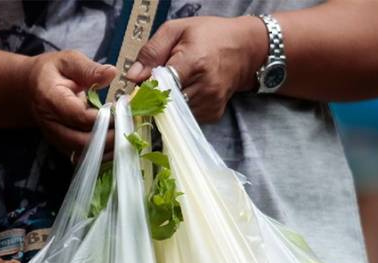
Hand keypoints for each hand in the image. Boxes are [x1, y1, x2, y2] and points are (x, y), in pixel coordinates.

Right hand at [24, 50, 116, 158]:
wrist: (30, 89)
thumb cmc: (52, 72)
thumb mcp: (69, 61)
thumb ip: (89, 69)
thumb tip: (111, 73)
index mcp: (50, 99)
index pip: (79, 115)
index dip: (102, 117)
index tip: (120, 110)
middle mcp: (50, 123)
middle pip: (81, 141)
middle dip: (108, 138)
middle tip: (128, 128)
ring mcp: (55, 138)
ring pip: (82, 153)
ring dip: (106, 150)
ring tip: (125, 138)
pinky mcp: (61, 146)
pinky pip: (82, 157)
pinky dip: (100, 154)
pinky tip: (115, 146)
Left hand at [125, 16, 267, 122]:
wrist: (245, 48)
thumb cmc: (210, 35)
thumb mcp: (177, 30)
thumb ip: (152, 51)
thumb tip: (133, 76)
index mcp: (194, 63)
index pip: (160, 87)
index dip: (145, 90)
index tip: (137, 91)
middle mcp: (204, 87)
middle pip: (165, 103)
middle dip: (154, 98)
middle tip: (152, 88)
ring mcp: (210, 103)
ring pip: (175, 114)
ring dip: (167, 104)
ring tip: (172, 87)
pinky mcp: (214, 113)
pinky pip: (187, 118)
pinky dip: (181, 109)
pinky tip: (186, 93)